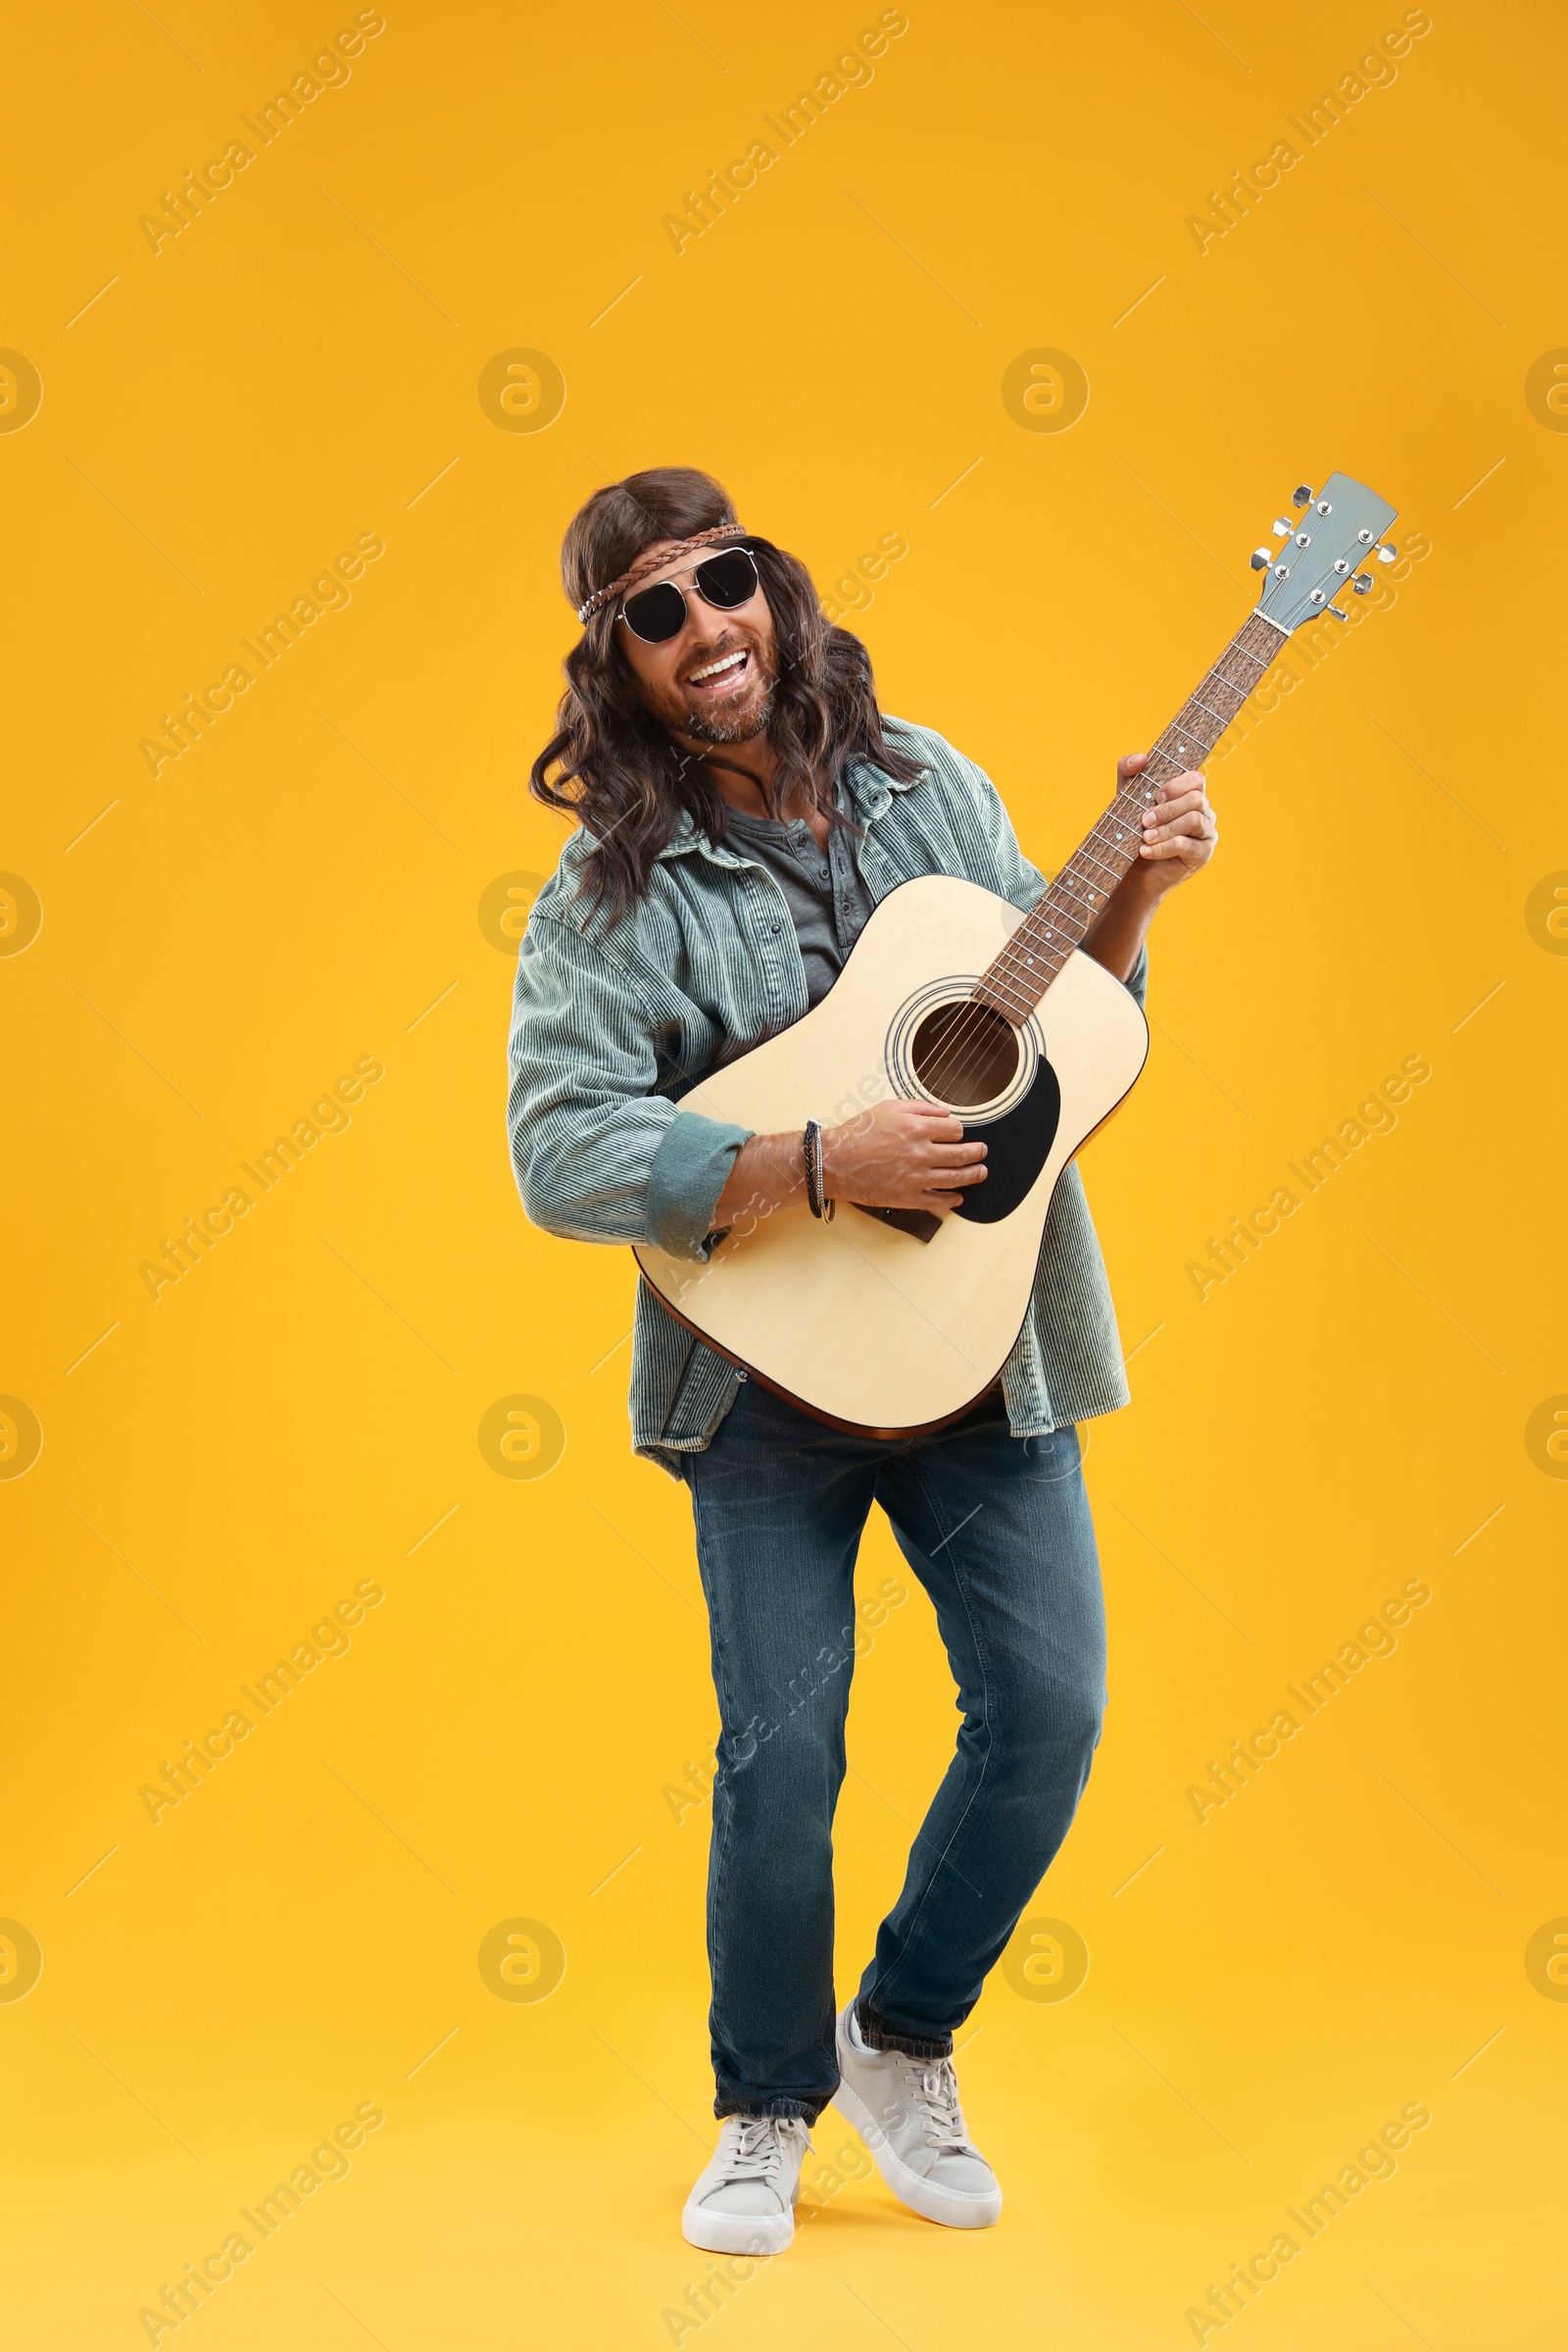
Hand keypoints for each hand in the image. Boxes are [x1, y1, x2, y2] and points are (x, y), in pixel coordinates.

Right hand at [823, 1097, 986, 1215]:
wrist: (834, 1161)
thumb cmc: (857, 1132)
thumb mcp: (888, 1107)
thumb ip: (920, 1107)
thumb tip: (944, 1113)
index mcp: (917, 1128)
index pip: (955, 1130)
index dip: (959, 1131)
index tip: (957, 1134)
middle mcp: (921, 1153)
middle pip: (962, 1154)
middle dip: (977, 1153)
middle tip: (982, 1152)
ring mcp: (916, 1178)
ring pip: (956, 1178)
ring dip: (973, 1175)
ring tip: (981, 1173)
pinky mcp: (908, 1197)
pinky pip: (938, 1201)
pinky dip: (952, 1200)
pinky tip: (958, 1198)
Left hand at [1125, 751, 1218, 888]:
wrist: (1132, 871)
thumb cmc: (1133, 830)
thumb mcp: (1126, 797)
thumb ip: (1128, 771)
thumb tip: (1141, 758)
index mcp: (1191, 794)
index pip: (1196, 779)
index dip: (1177, 785)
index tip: (1155, 796)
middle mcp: (1204, 811)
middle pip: (1195, 799)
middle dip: (1166, 809)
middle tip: (1144, 821)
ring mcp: (1207, 833)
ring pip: (1194, 820)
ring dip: (1165, 828)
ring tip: (1144, 837)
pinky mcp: (1203, 854)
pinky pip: (1188, 845)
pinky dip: (1164, 847)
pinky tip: (1146, 851)